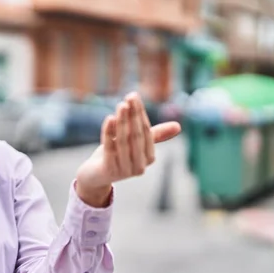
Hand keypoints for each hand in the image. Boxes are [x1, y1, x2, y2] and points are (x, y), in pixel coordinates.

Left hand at [75, 92, 180, 206]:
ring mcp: (125, 170)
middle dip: (133, 115)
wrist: (95, 177)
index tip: (134, 96)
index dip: (140, 114)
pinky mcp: (109, 171)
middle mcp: (140, 166)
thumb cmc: (116, 155)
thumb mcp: (133, 144)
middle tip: (130, 97)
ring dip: (122, 121)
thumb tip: (178, 126)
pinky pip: (110, 148)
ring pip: (124, 141)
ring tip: (121, 105)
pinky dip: (109, 132)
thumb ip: (153, 135)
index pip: (146, 132)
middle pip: (136, 135)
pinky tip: (109, 118)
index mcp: (149, 158)